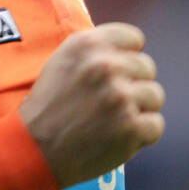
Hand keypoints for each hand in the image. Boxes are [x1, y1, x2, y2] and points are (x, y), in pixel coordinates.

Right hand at [18, 23, 164, 188]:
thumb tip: (129, 49)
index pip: (134, 39)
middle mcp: (106, 66)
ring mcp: (120, 97)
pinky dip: (141, 135)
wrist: (33, 150)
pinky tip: (118, 138)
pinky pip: (155, 125)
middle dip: (133, 85)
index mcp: (88, 45)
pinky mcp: (131, 127)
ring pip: (155, 96)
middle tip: (110, 104)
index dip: (127, 58)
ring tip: (114, 121)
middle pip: (147, 67)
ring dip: (139, 110)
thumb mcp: (61, 62)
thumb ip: (94, 51)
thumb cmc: (47, 108)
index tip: (117, 74)